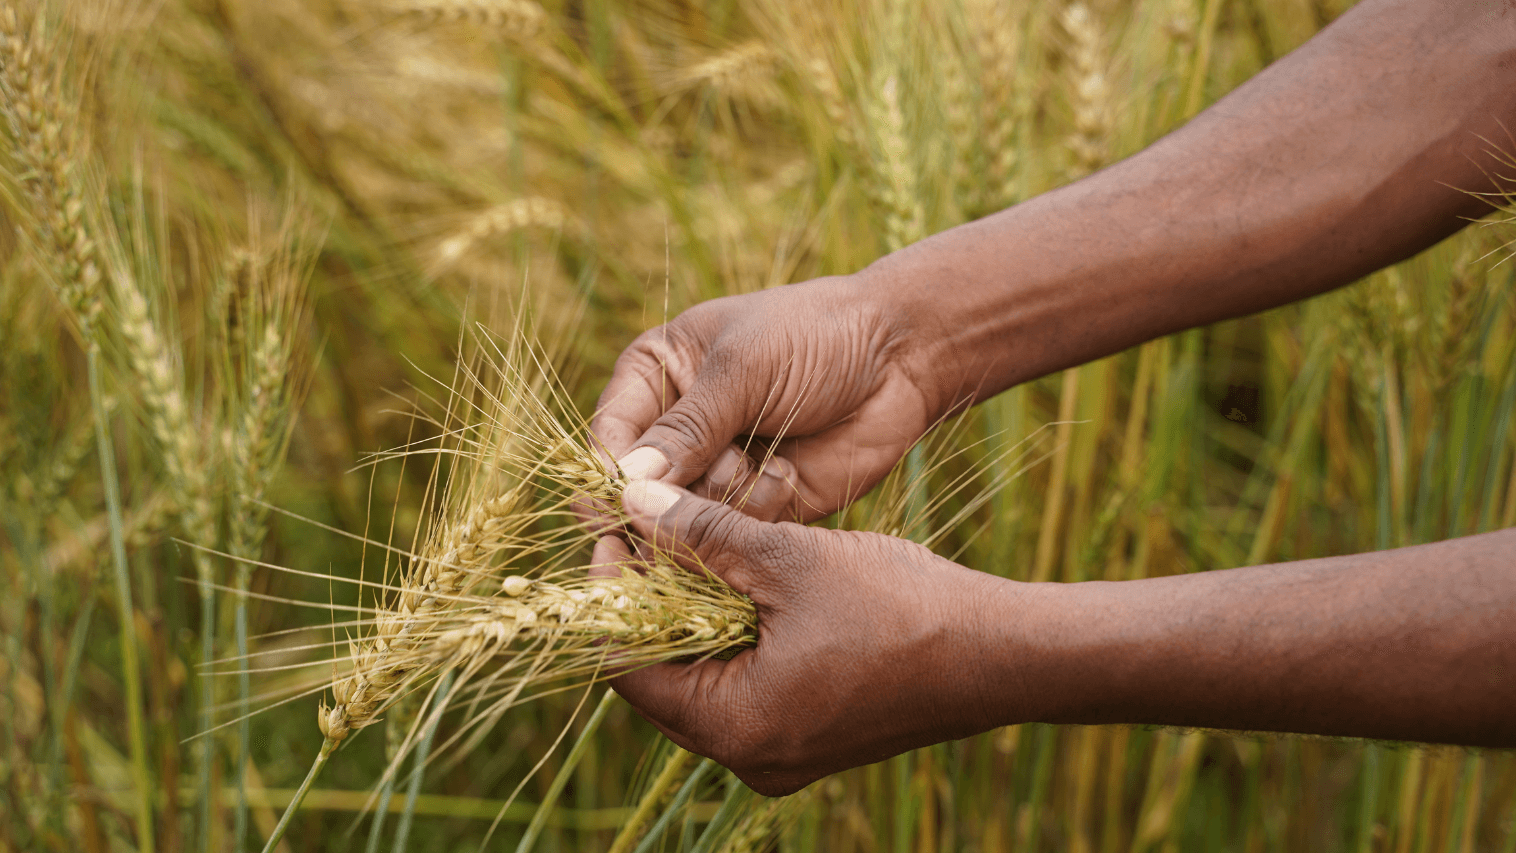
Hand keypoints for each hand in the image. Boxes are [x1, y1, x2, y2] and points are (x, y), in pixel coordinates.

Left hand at [591, 478, 1035, 795]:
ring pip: (703, 679)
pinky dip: (732, 636)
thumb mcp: (790, 558)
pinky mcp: (809, 737)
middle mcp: (749, 756)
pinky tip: (741, 582)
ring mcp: (781, 752)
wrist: (1001, 654)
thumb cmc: (903, 608)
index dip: (609, 594)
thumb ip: (703, 534)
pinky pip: (744, 687)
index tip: (614, 531)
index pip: (627, 666)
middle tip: (649, 533)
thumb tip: (632, 501)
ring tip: (694, 547)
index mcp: (735, 726)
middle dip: (648, 602)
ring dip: (690, 615)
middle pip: (661, 677)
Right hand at [592, 273, 952, 521]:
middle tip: (700, 494)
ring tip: (762, 459)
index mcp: (654, 377)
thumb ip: (686, 429)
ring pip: (685, 522)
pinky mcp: (757, 507)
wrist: (902, 357)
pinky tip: (787, 474)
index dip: (610, 481)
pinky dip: (758, 512)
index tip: (621, 509)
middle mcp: (675, 431)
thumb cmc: (816, 337)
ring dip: (724, 497)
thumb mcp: (743, 369)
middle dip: (668, 501)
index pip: (607, 441)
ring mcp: (715, 472)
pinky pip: (734, 534)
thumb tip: (625, 484)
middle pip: (637, 497)